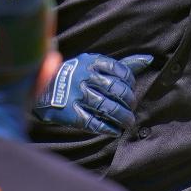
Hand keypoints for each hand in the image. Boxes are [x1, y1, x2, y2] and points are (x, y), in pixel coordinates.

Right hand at [33, 53, 152, 136]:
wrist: (42, 88)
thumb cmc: (76, 74)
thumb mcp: (95, 64)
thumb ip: (122, 64)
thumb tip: (149, 60)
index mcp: (91, 62)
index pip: (120, 71)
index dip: (130, 82)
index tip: (131, 89)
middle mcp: (84, 77)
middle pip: (116, 89)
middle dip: (129, 100)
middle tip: (132, 107)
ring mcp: (76, 95)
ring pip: (107, 107)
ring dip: (122, 117)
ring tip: (128, 122)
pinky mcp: (70, 113)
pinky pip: (93, 123)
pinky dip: (107, 128)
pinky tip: (115, 131)